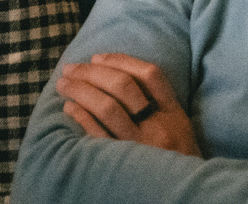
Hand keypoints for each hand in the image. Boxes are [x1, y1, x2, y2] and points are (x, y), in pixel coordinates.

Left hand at [57, 54, 199, 154]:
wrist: (182, 192)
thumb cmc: (176, 157)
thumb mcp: (178, 126)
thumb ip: (158, 101)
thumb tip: (112, 72)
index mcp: (174, 115)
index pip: (150, 75)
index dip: (120, 60)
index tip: (97, 57)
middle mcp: (158, 128)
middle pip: (124, 86)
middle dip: (92, 72)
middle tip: (71, 68)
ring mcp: (140, 147)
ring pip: (107, 107)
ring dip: (80, 90)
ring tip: (64, 84)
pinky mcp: (122, 165)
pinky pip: (97, 135)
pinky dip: (81, 117)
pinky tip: (69, 108)